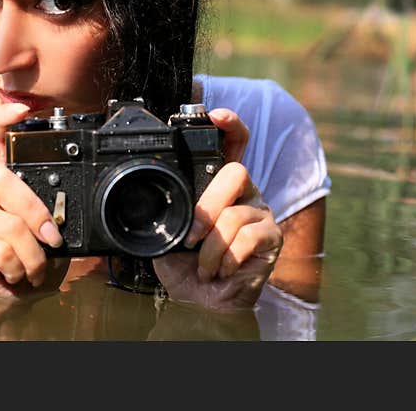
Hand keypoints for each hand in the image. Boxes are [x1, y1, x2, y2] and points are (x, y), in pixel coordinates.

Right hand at [0, 102, 67, 298]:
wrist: (10, 293)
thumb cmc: (28, 255)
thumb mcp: (44, 229)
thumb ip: (49, 212)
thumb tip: (63, 211)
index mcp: (0, 183)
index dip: (2, 119)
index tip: (22, 109)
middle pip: (5, 184)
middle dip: (38, 215)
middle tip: (53, 239)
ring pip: (11, 227)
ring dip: (34, 256)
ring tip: (35, 267)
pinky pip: (2, 252)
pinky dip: (20, 269)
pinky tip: (16, 274)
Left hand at [153, 108, 282, 309]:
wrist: (200, 301)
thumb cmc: (183, 263)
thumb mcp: (166, 231)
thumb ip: (165, 208)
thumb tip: (143, 198)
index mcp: (218, 184)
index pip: (232, 144)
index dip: (229, 125)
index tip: (216, 115)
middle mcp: (243, 192)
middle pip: (236, 173)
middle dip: (207, 207)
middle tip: (191, 236)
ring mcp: (260, 212)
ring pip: (235, 214)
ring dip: (211, 247)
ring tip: (204, 264)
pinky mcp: (272, 237)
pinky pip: (248, 237)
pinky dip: (226, 259)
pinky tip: (221, 270)